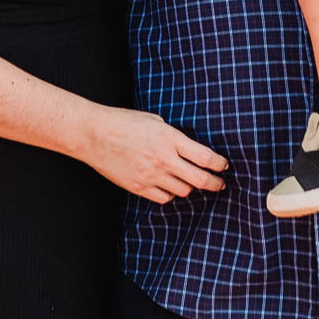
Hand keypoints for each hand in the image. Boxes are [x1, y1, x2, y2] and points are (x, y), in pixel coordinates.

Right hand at [85, 107, 228, 204]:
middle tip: (220, 184)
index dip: (219, 164)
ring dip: (190, 188)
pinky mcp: (139, 187)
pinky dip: (170, 194)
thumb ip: (173, 136)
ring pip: (183, 191)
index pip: (205, 157)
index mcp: (170, 139)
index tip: (224, 166)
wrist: (94, 134)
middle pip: (199, 180)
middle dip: (215, 184)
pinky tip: (170, 186)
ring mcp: (151, 175)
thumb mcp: (155, 120)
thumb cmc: (124, 122)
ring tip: (192, 183)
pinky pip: (164, 198)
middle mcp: (164, 159)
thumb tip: (188, 149)